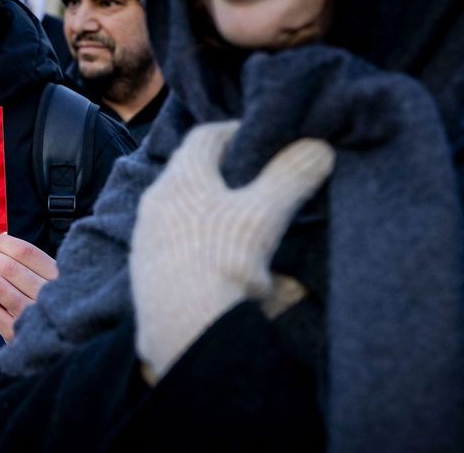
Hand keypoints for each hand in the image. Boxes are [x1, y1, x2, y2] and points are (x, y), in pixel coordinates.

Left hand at [0, 233, 59, 341]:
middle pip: (9, 268)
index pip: (26, 252)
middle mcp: (47, 296)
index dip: (4, 243)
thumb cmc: (53, 302)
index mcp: (58, 278)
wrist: (63, 345)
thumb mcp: (52, 279)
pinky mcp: (17, 334)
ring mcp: (32, 317)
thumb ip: (30, 261)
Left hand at [131, 121, 333, 383]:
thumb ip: (291, 176)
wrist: (183, 331)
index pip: (204, 137)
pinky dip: (204, 251)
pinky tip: (227, 269)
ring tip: (247, 231)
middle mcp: (154, 204)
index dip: (235, 131)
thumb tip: (318, 146)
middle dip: (225, 178)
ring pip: (184, 216)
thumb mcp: (264, 214)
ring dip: (214, 217)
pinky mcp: (146, 277)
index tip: (260, 138)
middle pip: (191, 177)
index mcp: (179, 179)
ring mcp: (146, 242)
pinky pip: (180, 251)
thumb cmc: (223, 260)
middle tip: (259, 184)